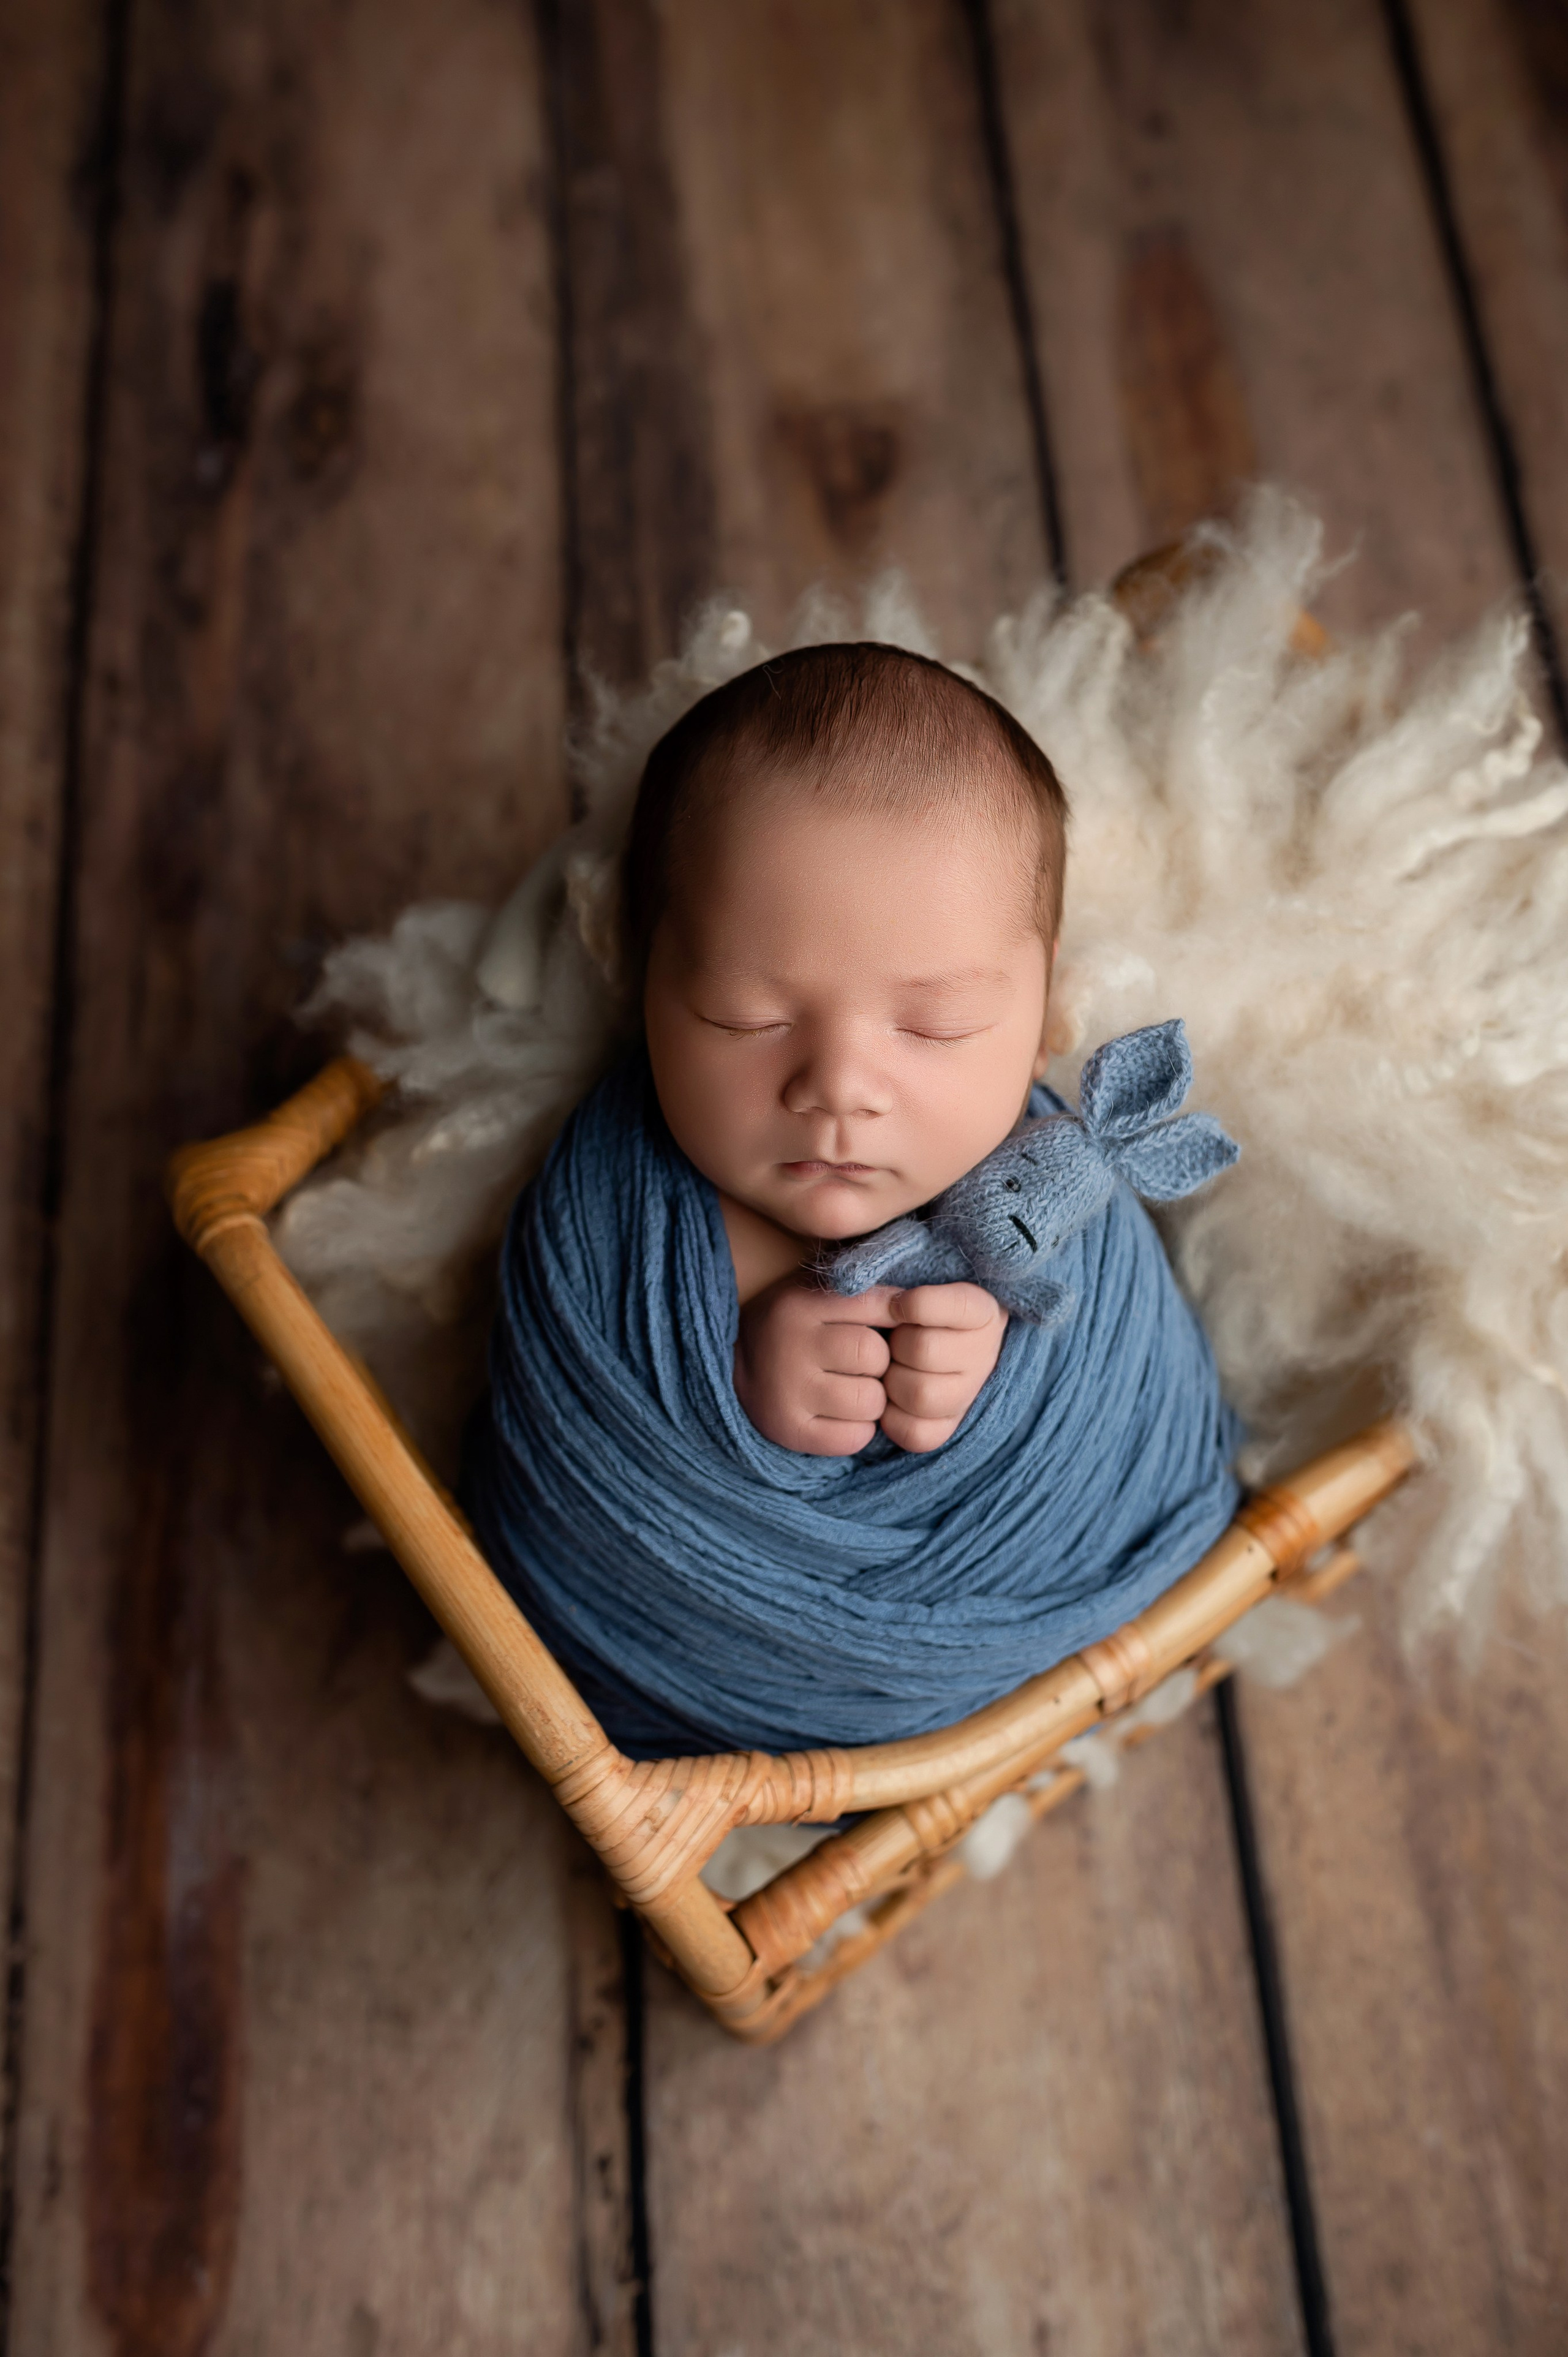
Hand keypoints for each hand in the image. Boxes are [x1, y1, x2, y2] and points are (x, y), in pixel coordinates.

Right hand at [734, 1278, 1005, 1456]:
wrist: (732, 1363)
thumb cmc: (796, 1323)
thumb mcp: (818, 1291)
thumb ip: (863, 1287)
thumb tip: (921, 1295)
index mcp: (801, 1304)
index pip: (879, 1305)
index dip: (896, 1318)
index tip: (893, 1324)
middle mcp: (790, 1345)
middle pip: (875, 1356)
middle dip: (880, 1362)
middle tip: (864, 1363)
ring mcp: (788, 1391)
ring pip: (870, 1401)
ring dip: (872, 1399)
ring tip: (852, 1388)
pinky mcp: (790, 1430)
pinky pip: (854, 1437)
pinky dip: (857, 1429)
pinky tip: (840, 1414)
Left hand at [878, 1283, 1007, 1453]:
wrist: (923, 1335)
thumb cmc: (908, 1301)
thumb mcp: (910, 1274)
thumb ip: (894, 1267)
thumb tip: (859, 1282)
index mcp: (981, 1309)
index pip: (956, 1305)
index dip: (914, 1304)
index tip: (898, 1304)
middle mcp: (984, 1352)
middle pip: (924, 1350)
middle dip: (896, 1344)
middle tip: (891, 1338)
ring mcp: (970, 1392)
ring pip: (921, 1394)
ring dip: (892, 1380)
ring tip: (890, 1367)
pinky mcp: (950, 1426)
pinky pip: (917, 1433)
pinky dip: (893, 1418)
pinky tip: (889, 1398)